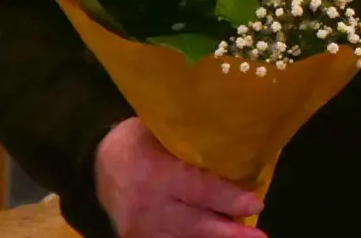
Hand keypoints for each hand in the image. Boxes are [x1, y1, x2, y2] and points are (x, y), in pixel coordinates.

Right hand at [96, 117, 265, 237]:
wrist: (102, 165)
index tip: (256, 202)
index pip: (198, 189)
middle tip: (259, 236)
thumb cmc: (142, 141)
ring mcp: (140, 229)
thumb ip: (197, 145)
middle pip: (194, 223)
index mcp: (155, 172)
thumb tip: (243, 149)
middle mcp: (147, 206)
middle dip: (228, 232)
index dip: (229, 198)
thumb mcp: (165, 132)